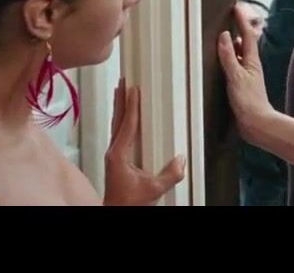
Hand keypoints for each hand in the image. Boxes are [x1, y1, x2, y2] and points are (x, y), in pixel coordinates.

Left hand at [103, 78, 185, 205]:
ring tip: (121, 92)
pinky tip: (127, 119)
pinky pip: (119, 134)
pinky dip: (122, 121)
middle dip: (120, 100)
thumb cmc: (128, 203)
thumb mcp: (154, 189)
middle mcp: (114, 152)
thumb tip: (180, 160)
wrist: (117, 212)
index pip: (126, 124)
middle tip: (123, 81)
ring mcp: (113, 156)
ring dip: (119, 108)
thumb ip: (169, 174)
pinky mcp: (117, 160)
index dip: (131, 106)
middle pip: (117, 120)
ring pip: (116, 126)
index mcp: (119, 155)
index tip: (133, 90)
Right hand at [216, 3, 274, 138]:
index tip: (237, 6)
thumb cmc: (248, 102)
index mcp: (251, 61)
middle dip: (237, 29)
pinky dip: (227, 60)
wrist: (256, 124)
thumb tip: (225, 35)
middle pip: (243, 43)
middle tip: (229, 17)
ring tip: (222, 36)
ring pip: (238, 55)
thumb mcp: (235, 76)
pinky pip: (233, 67)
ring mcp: (246, 76)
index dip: (242, 20)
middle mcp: (250, 66)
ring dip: (231, 45)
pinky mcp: (241, 86)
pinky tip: (221, 64)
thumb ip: (229, 56)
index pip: (247, 35)